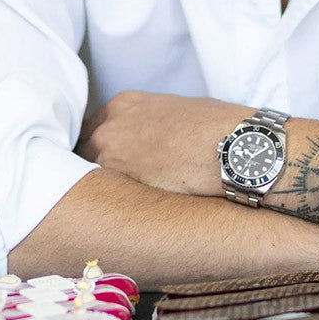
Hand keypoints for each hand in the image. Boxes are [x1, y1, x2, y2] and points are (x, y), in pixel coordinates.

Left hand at [76, 91, 246, 195]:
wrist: (232, 146)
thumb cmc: (216, 125)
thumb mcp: (180, 109)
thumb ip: (155, 120)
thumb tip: (157, 137)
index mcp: (123, 104)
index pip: (93, 128)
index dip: (102, 147)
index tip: (109, 161)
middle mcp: (109, 129)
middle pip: (85, 153)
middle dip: (96, 169)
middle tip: (112, 186)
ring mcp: (110, 159)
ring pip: (91, 180)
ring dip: (104, 191)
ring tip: (120, 205)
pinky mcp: (120, 189)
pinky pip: (107, 201)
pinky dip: (115, 208)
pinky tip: (130, 215)